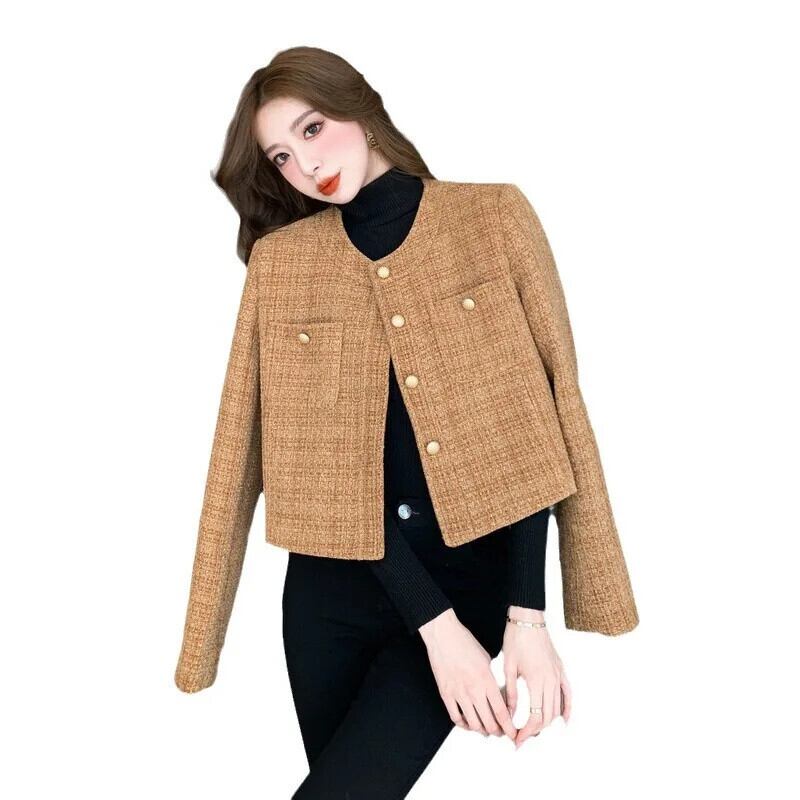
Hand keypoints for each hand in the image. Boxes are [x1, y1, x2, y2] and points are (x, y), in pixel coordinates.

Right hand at [419, 609, 516, 740]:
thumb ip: (492, 678)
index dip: (509, 727)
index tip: (513, 733)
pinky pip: (455, 717)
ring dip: (482, 731)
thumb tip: (496, 693)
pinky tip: (468, 723)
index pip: (502, 712)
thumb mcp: (487, 659)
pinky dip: (463, 725)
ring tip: (486, 730)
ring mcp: (458, 693)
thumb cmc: (464, 642)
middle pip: (489, 722)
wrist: (443, 635)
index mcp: (487, 680)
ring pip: (473, 724)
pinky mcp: (445, 694)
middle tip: (501, 732)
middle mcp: (474, 690)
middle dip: (498, 732)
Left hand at [502, 606, 571, 749]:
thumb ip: (509, 692)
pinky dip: (567, 709)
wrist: (528, 619)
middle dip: (535, 731)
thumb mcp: (508, 666)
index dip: (526, 731)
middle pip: (547, 716)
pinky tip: (563, 721)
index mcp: (536, 680)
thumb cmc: (515, 639)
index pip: (534, 716)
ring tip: (534, 729)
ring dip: (547, 722)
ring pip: (557, 708)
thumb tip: (508, 713)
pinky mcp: (561, 670)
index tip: (517, 739)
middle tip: (522, 738)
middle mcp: (551, 680)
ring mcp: (558, 675)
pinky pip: (568, 694)